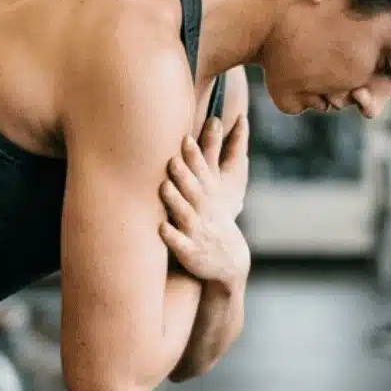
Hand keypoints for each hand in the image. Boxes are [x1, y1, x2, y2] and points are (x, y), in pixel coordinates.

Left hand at [160, 136, 251, 285]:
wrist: (229, 262)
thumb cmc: (214, 219)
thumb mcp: (219, 194)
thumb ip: (207, 165)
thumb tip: (219, 128)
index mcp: (211, 195)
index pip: (204, 172)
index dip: (195, 156)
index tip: (186, 139)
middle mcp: (205, 211)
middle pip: (194, 190)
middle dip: (184, 175)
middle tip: (173, 159)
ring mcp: (197, 231)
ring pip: (185, 214)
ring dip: (175, 201)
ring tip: (164, 186)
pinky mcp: (189, 251)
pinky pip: (179, 243)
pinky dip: (171, 236)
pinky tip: (161, 227)